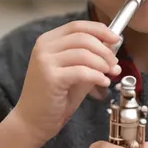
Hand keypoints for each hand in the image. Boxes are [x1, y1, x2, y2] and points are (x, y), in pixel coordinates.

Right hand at [12, 21, 120, 146]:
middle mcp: (44, 47)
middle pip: (82, 37)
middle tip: (115, 63)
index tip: (115, 38)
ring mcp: (45, 61)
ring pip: (84, 53)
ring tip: (110, 74)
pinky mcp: (50, 78)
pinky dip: (97, 76)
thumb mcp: (74, 72)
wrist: (32, 122)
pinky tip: (103, 83)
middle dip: (104, 49)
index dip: (100, 30)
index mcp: (48, 41)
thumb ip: (90, 59)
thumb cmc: (54, 98)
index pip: (77, 26)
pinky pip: (81, 71)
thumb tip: (112, 51)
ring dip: (102, 63)